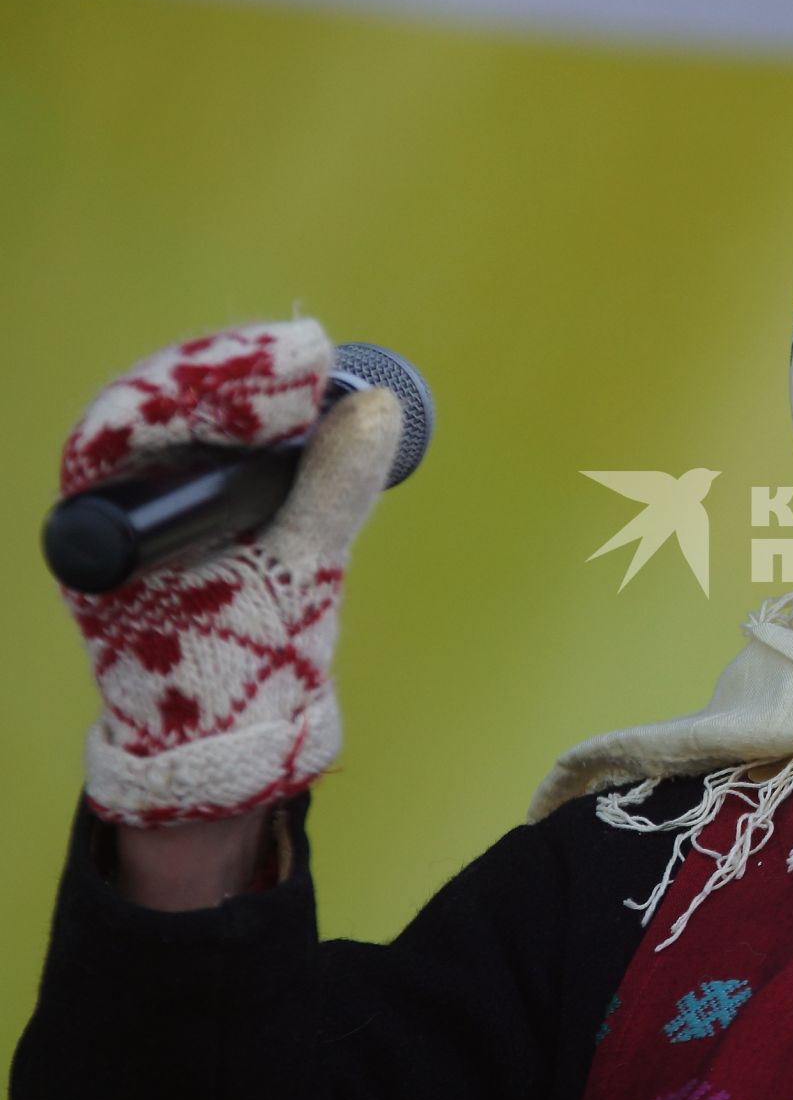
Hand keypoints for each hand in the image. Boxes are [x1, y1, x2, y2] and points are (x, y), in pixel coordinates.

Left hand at [58, 320, 399, 827]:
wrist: (224, 739)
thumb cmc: (231, 677)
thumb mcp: (293, 581)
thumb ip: (329, 492)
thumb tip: (374, 410)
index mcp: (111, 525)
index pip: (148, 415)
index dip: (221, 382)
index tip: (295, 366)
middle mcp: (111, 500)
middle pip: (165, 400)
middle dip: (241, 375)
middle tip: (312, 360)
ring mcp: (143, 500)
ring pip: (186, 414)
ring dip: (250, 390)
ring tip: (315, 375)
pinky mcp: (184, 501)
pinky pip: (213, 440)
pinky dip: (260, 419)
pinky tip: (307, 401)